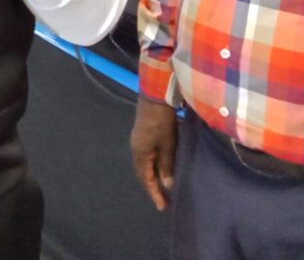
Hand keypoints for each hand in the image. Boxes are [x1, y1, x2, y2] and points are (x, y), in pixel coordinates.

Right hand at [130, 96, 177, 210]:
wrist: (155, 96)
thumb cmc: (162, 122)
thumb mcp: (168, 144)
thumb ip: (167, 165)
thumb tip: (167, 185)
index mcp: (140, 153)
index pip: (145, 179)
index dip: (154, 193)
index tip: (162, 207)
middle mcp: (135, 149)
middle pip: (142, 173)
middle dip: (152, 187)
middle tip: (162, 200)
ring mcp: (137, 141)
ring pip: (144, 165)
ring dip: (152, 177)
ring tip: (162, 187)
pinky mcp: (142, 135)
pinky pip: (145, 157)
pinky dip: (152, 167)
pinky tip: (160, 168)